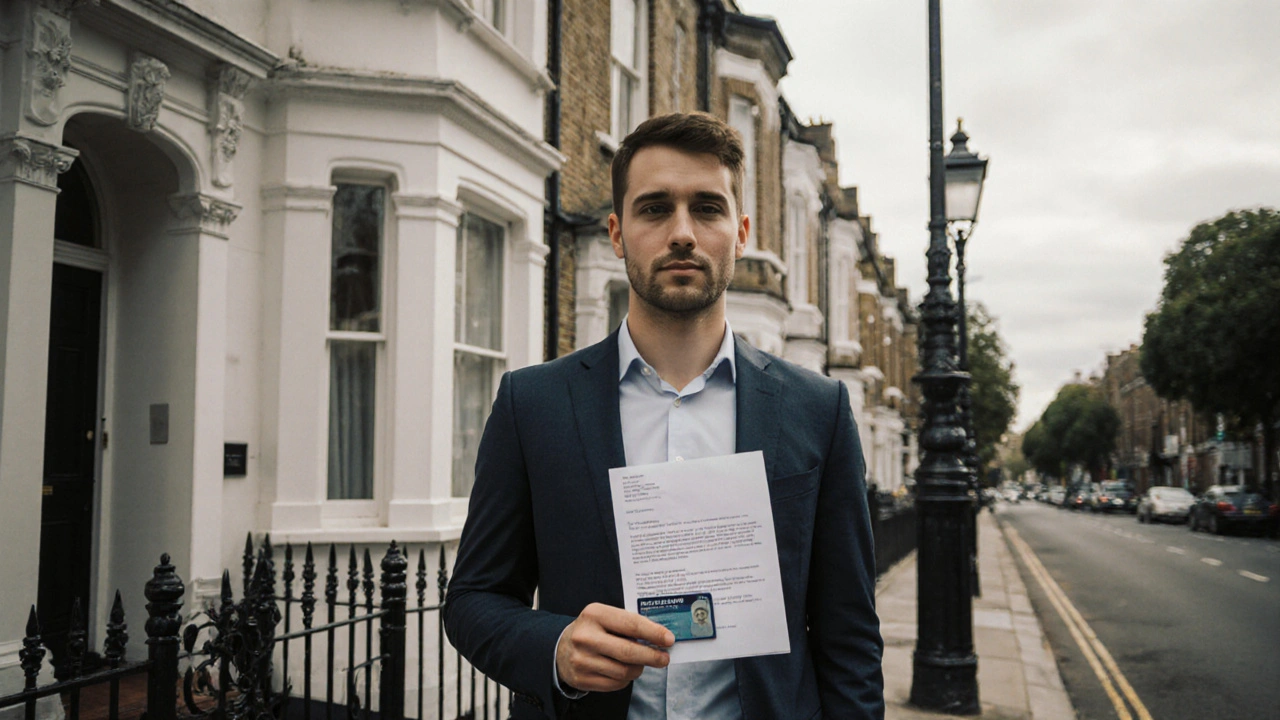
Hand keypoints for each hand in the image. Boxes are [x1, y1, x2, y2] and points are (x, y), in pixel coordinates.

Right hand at [555, 603, 674, 692]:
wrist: (561, 648)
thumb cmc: (592, 630)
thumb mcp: (605, 617)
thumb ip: (629, 625)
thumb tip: (660, 638)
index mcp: (594, 614)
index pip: (631, 624)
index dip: (654, 633)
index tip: (669, 639)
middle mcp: (585, 637)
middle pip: (628, 652)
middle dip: (652, 656)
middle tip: (665, 658)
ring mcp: (582, 660)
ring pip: (624, 671)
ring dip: (639, 669)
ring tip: (641, 663)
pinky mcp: (581, 679)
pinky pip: (615, 684)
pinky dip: (626, 679)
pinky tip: (625, 671)